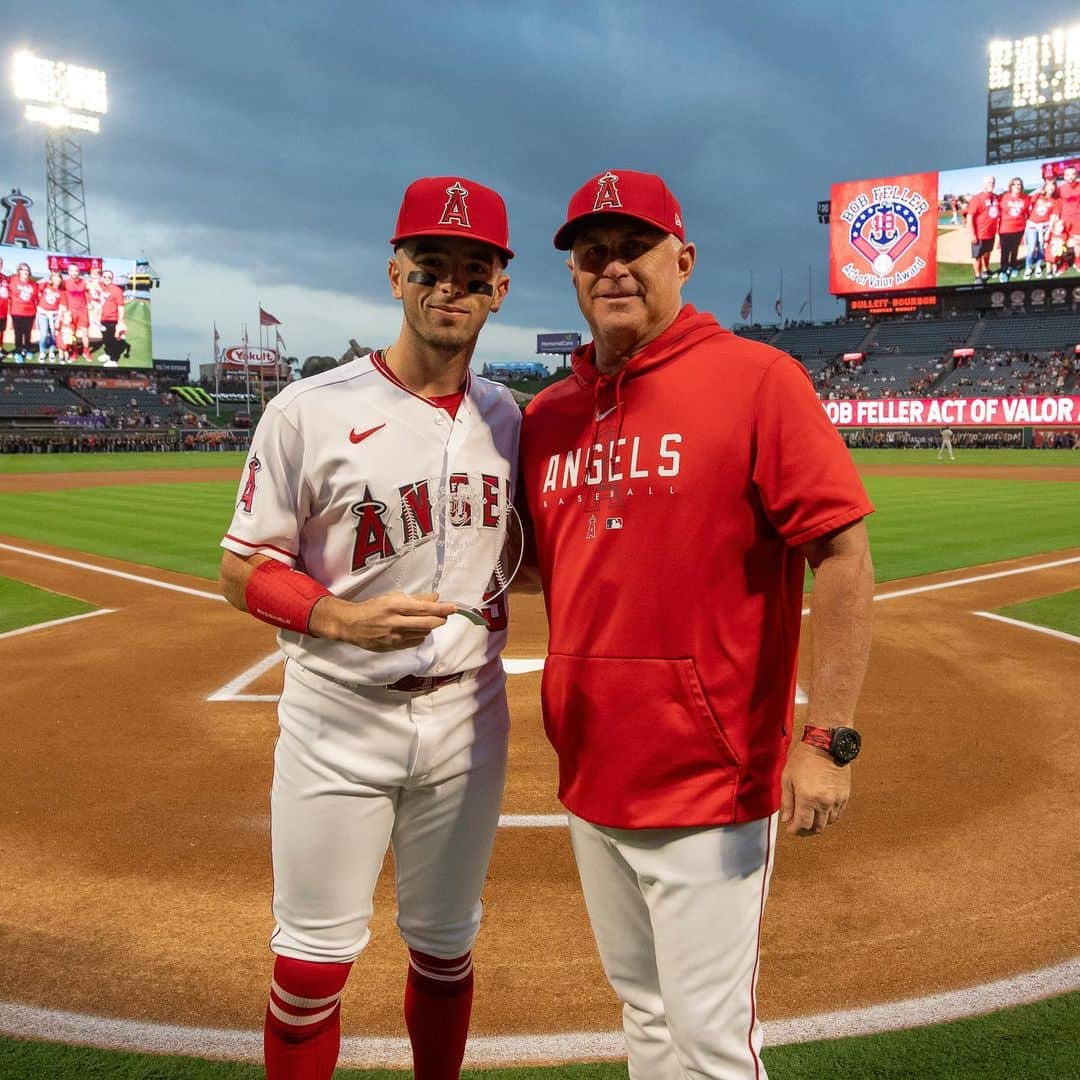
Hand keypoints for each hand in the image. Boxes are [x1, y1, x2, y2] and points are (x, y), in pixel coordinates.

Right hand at [312, 591, 456, 651]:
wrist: (352, 625)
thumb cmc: (373, 608)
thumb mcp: (392, 597)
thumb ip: (415, 598)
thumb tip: (435, 597)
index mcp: (396, 606)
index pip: (425, 608)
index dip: (443, 608)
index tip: (454, 607)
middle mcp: (397, 622)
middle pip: (429, 623)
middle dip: (441, 619)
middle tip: (445, 614)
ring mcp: (396, 637)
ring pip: (424, 633)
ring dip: (430, 627)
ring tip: (425, 620)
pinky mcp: (394, 647)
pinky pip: (415, 641)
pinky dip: (420, 634)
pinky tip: (415, 629)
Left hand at [780, 741, 850, 836]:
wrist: (825, 744)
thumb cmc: (804, 758)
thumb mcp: (788, 778)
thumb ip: (787, 801)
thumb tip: (787, 819)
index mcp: (808, 799)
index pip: (803, 825)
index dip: (795, 830)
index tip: (790, 829)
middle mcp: (824, 802)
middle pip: (817, 827)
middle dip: (806, 829)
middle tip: (798, 825)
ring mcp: (837, 800)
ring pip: (829, 822)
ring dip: (818, 823)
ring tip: (809, 818)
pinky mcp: (845, 795)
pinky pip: (838, 814)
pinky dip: (829, 816)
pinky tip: (821, 811)